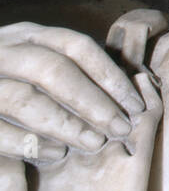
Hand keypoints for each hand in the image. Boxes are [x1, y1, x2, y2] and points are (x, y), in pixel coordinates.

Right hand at [0, 22, 145, 164]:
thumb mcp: (38, 66)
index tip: (134, 104)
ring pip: (25, 99)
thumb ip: (75, 73)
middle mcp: (2, 50)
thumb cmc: (11, 84)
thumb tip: (131, 89)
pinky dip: (31, 143)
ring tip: (93, 144)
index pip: (75, 46)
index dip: (109, 75)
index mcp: (26, 35)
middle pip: (54, 70)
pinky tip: (56, 155)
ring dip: (66, 124)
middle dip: (93, 101)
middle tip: (120, 129)